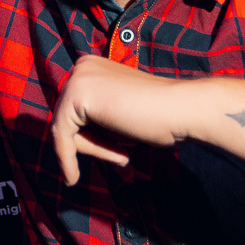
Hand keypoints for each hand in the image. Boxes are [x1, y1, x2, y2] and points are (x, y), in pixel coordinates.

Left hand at [52, 56, 200, 186]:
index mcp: (94, 67)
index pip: (77, 112)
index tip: (120, 153)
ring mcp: (78, 77)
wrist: (183, 110)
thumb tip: (67, 140)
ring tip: (125, 154)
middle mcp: (83, 66)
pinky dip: (67, 159)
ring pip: (65, 130)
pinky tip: (73, 178)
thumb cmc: (159, 117)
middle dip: (94, 143)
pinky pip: (61, 137)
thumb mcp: (119, 115)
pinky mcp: (76, 94)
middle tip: (124, 156)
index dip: (97, 138)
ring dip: (94, 149)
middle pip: (69, 119)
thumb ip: (97, 119)